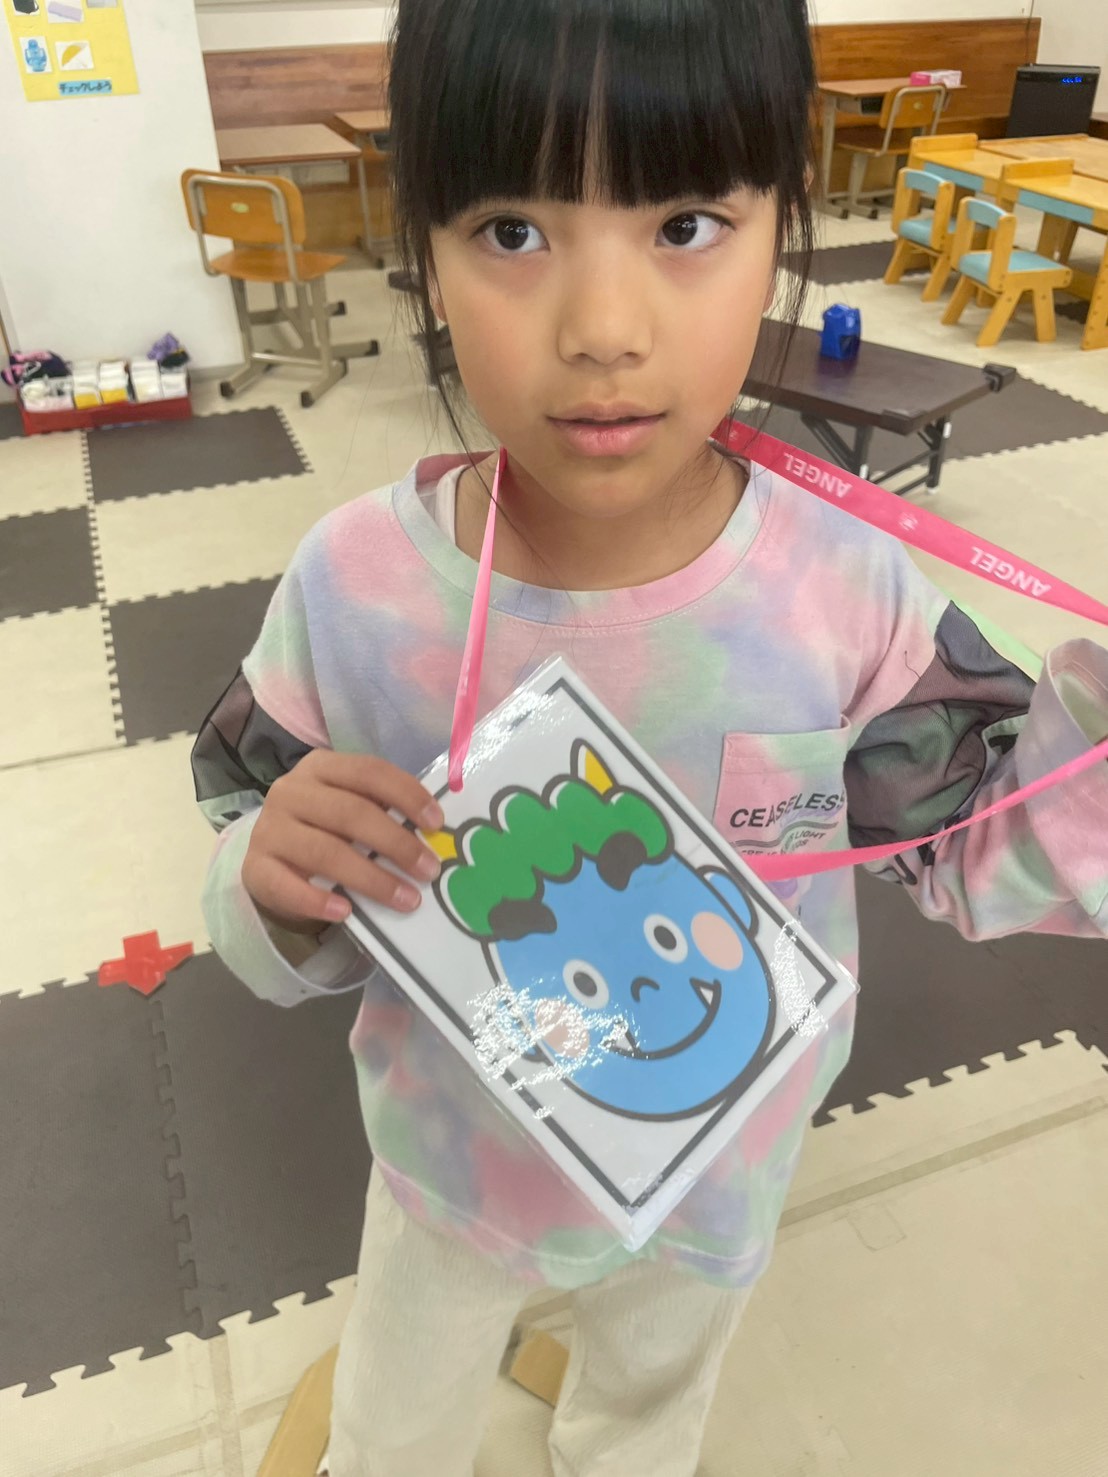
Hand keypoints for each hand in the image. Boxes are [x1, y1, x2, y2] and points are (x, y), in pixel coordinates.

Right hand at [242, 751, 444, 931]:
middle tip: (429, 869)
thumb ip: (382, 812)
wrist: (274, 862)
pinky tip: (346, 912)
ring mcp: (269, 829)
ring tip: (407, 899)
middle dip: (397, 843)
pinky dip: (318, 901)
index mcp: (320, 768)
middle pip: (351, 813)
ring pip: (325, 852)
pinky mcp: (255, 868)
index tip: (436, 824)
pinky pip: (288, 886)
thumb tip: (432, 833)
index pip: (369, 772)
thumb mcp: (351, 809)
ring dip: (372, 878)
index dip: (407, 795)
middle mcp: (290, 791)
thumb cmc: (325, 831)